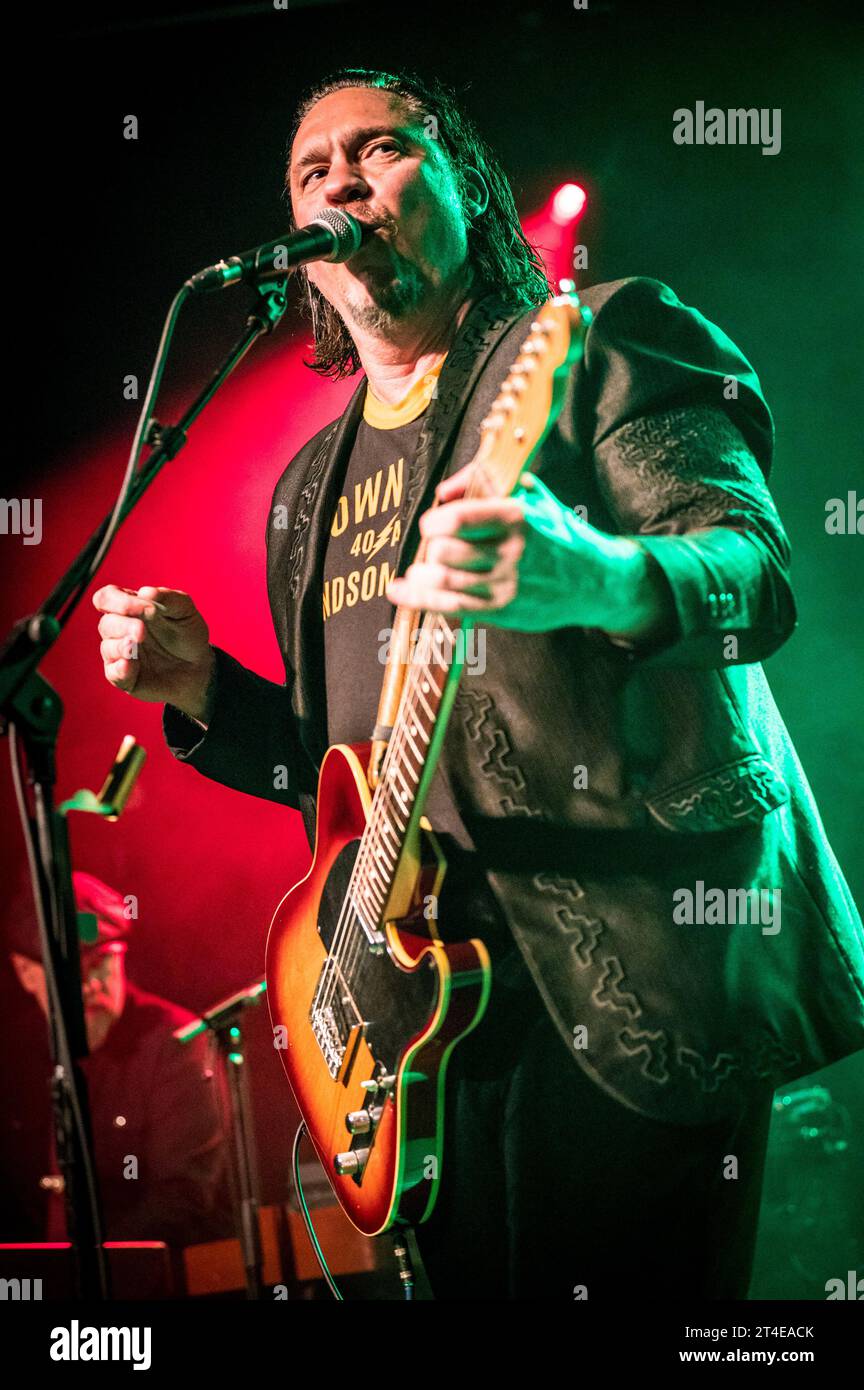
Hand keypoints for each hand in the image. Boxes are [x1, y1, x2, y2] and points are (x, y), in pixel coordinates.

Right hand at [92, 585, 214, 719]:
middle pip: (106, 623)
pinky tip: (131, 665)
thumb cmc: (188, 635)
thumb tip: (145, 592)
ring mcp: (120, 655)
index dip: (118, 601)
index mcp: (130, 609)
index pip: (107, 598)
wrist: (200, 667)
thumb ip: (168, 597)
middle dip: (123, 625)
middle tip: (142, 631)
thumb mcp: (185, 611)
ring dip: (121, 646)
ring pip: (107, 648)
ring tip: (135, 646)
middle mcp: (120, 630)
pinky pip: (113, 674)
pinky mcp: (125, 678)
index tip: (145, 608)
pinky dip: (121, 669)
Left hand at [385, 464, 644, 633]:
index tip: (432, 524)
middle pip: (446, 551)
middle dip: (432, 548)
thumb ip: (484, 483)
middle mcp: (511, 551)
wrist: (596, 580)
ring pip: (444, 580)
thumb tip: (443, 491)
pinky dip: (420, 598)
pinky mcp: (503, 609)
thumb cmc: (558, 533)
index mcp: (517, 517)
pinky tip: (401, 591)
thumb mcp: (532, 495)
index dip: (435, 521)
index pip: (460, 518)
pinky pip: (452, 605)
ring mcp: (506, 583)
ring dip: (422, 575)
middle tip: (435, 547)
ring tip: (419, 571)